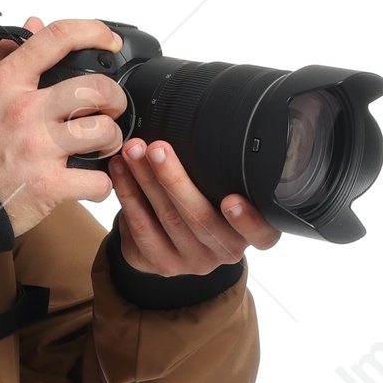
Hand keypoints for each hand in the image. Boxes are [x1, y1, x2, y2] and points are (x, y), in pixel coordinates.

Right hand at [0, 13, 128, 240]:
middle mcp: (25, 110)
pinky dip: (101, 185)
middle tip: (110, 109)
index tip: (108, 40)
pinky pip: (97, 181)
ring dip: (112, 141)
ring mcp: (39, 148)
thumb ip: (0, 55)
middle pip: (96, 88)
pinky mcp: (48, 185)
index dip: (93, 31)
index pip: (57, 38)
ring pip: (104, 132)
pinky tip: (90, 182)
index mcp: (6, 82)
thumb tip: (31, 27)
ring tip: (101, 147)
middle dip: (114, 98)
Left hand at [105, 137, 279, 272]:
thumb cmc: (202, 201)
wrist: (170, 240)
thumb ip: (220, 170)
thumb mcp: (220, 187)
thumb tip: (204, 118)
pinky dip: (129, 196)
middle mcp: (225, 250)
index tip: (232, 200)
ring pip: (168, 220)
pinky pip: (143, 229)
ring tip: (133, 151)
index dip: (248, 220)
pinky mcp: (165, 264)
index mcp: (249, 231)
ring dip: (146, 181)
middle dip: (175, 179)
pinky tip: (121, 172)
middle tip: (157, 148)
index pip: (262, 234)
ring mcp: (194, 261)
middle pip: (201, 218)